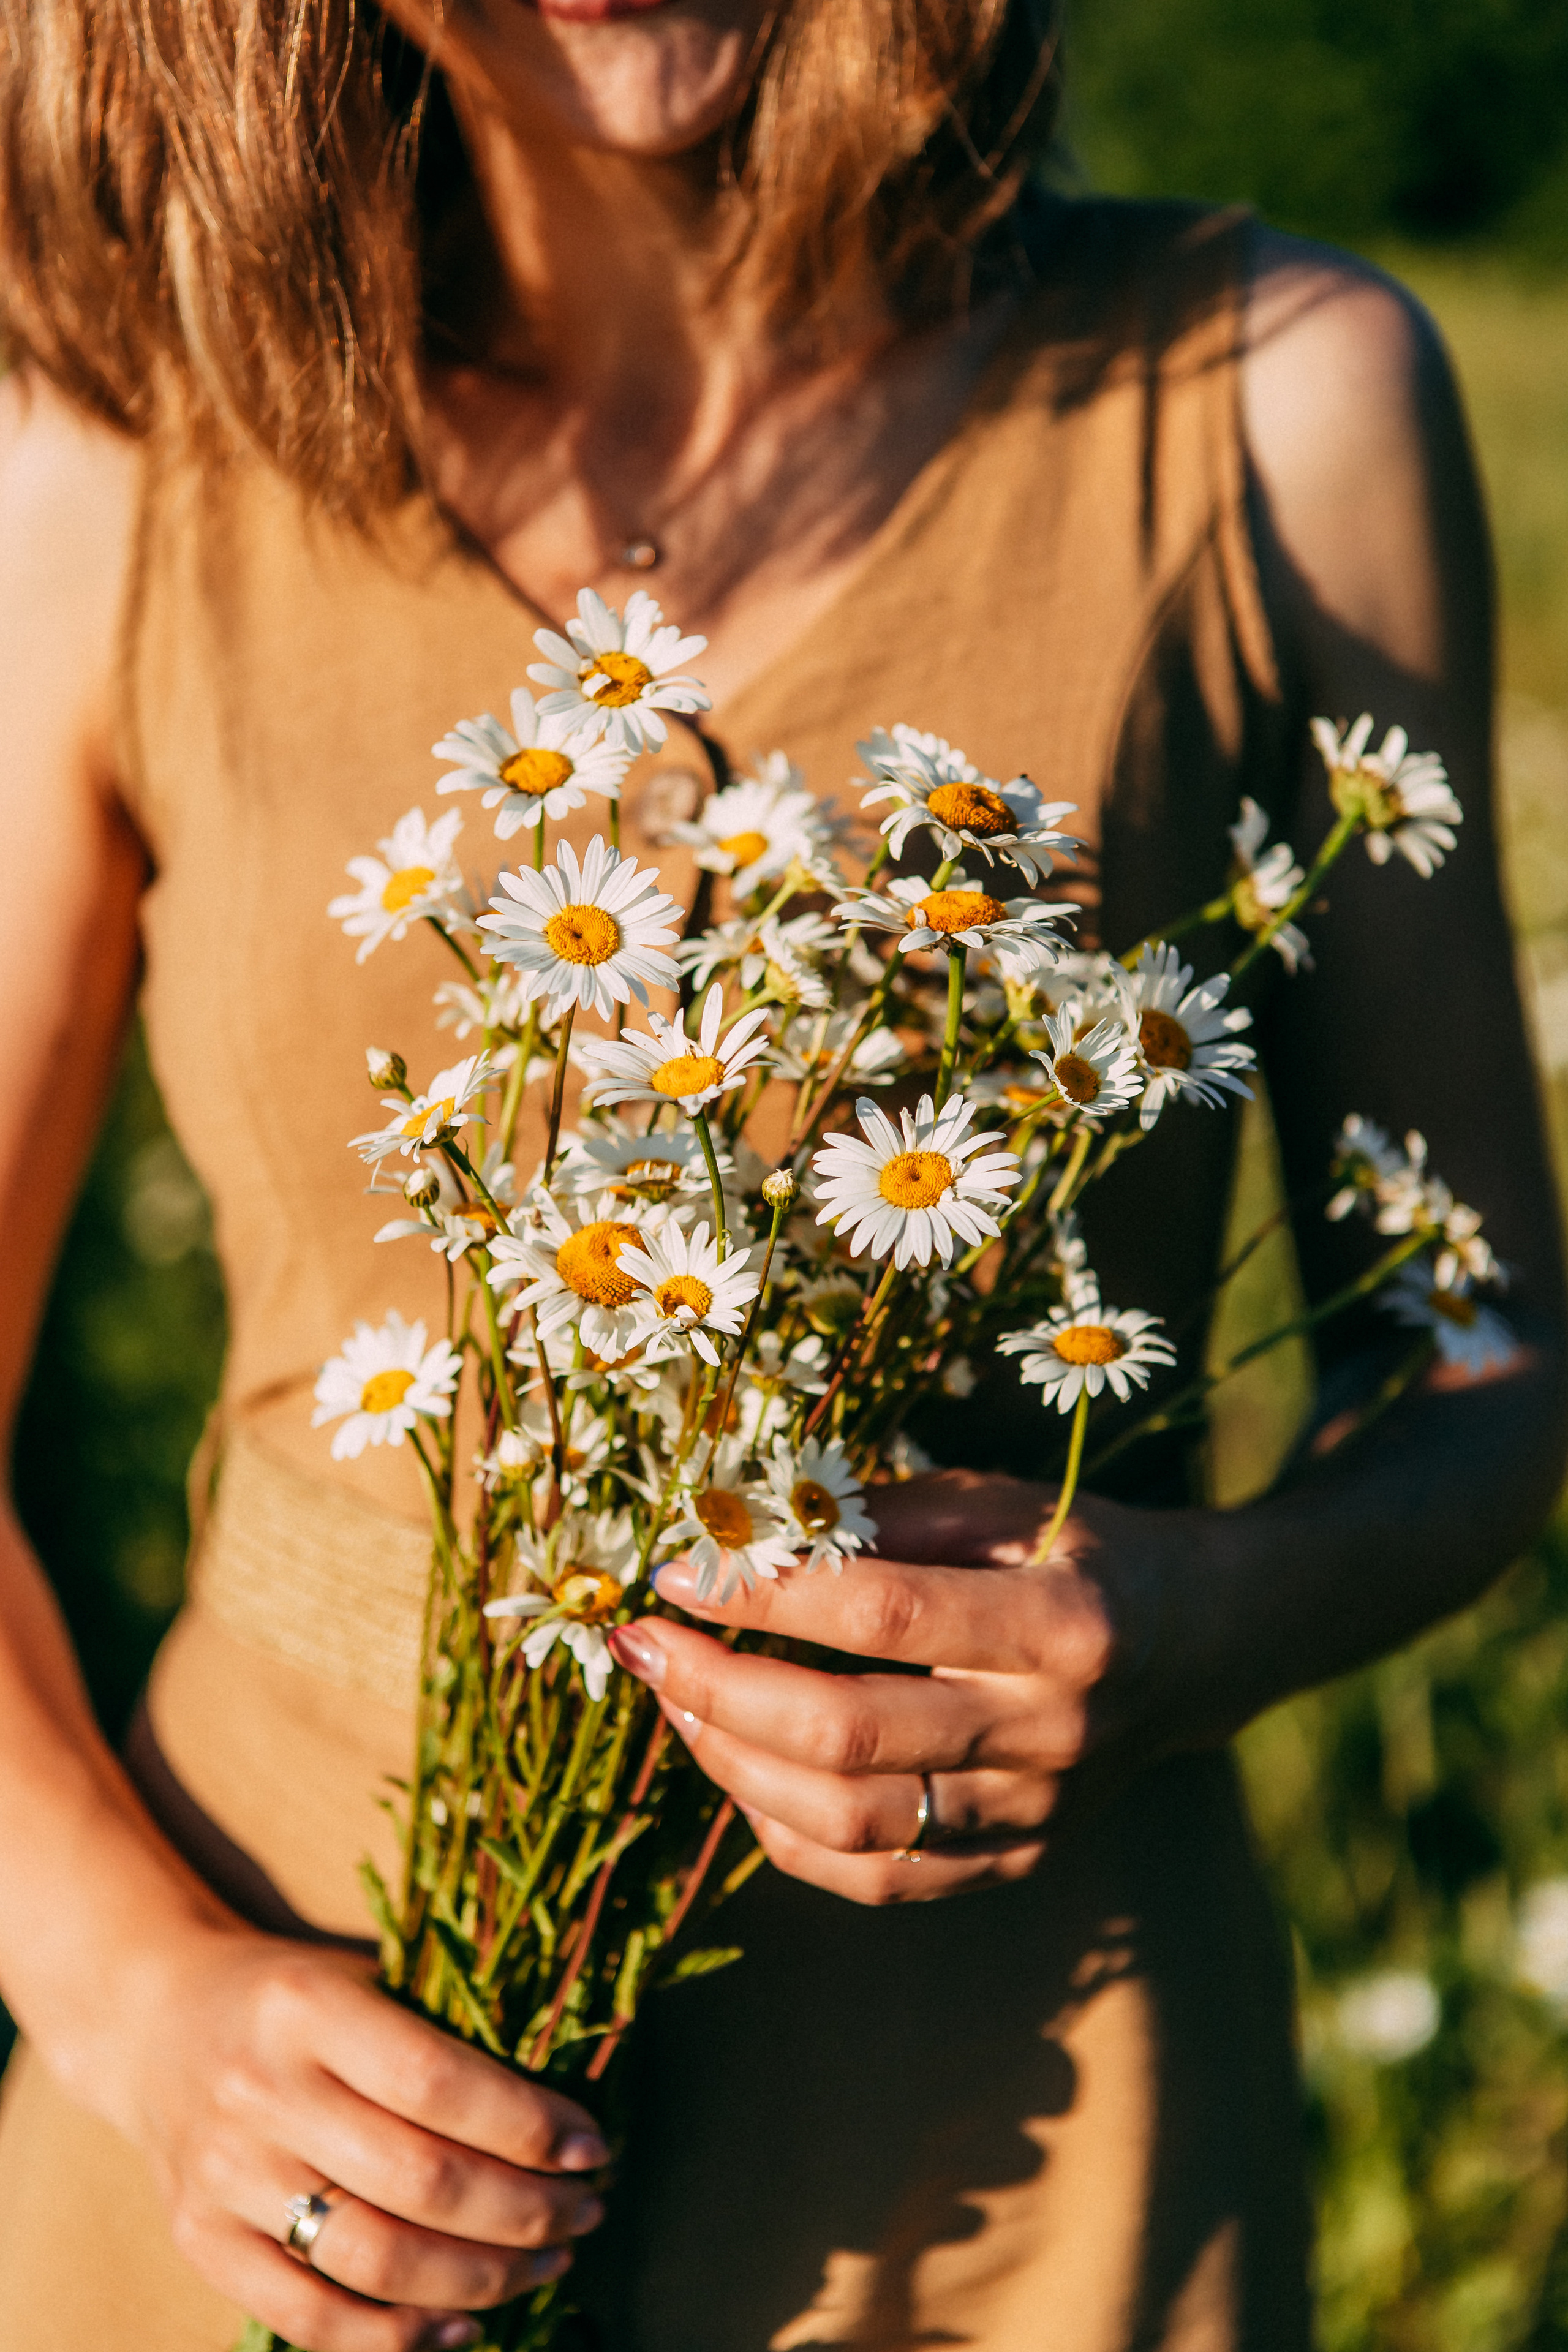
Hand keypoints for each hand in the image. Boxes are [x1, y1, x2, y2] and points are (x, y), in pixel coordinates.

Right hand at [101, 1926, 606, 2351]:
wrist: (154, 2022)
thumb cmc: (292, 1997)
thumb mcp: (362, 1977)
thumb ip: (444, 2035)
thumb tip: (565, 2115)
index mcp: (308, 2009)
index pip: (437, 2082)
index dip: (527, 2125)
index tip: (592, 2146)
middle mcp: (260, 2093)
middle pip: (418, 2181)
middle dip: (525, 2210)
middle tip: (586, 2209)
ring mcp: (224, 2176)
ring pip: (374, 2259)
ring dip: (481, 2277)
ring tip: (547, 2263)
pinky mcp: (200, 2242)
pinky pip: (311, 2318)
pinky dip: (398, 2337)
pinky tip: (462, 2326)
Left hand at [608, 1467, 1203, 1905]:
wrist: (1194, 1645)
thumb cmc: (1075, 1548)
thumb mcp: (999, 1500)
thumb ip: (881, 1519)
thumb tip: (739, 1533)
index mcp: (1063, 1623)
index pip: (883, 1615)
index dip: (766, 1597)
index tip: (677, 1570)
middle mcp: (1054, 1732)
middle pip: (853, 1737)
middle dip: (721, 1689)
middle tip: (645, 1644)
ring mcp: (1036, 1814)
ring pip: (851, 1823)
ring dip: (735, 1764)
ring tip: (677, 1699)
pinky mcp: (1017, 1862)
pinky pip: (877, 1877)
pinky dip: (787, 1832)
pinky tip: (739, 1769)